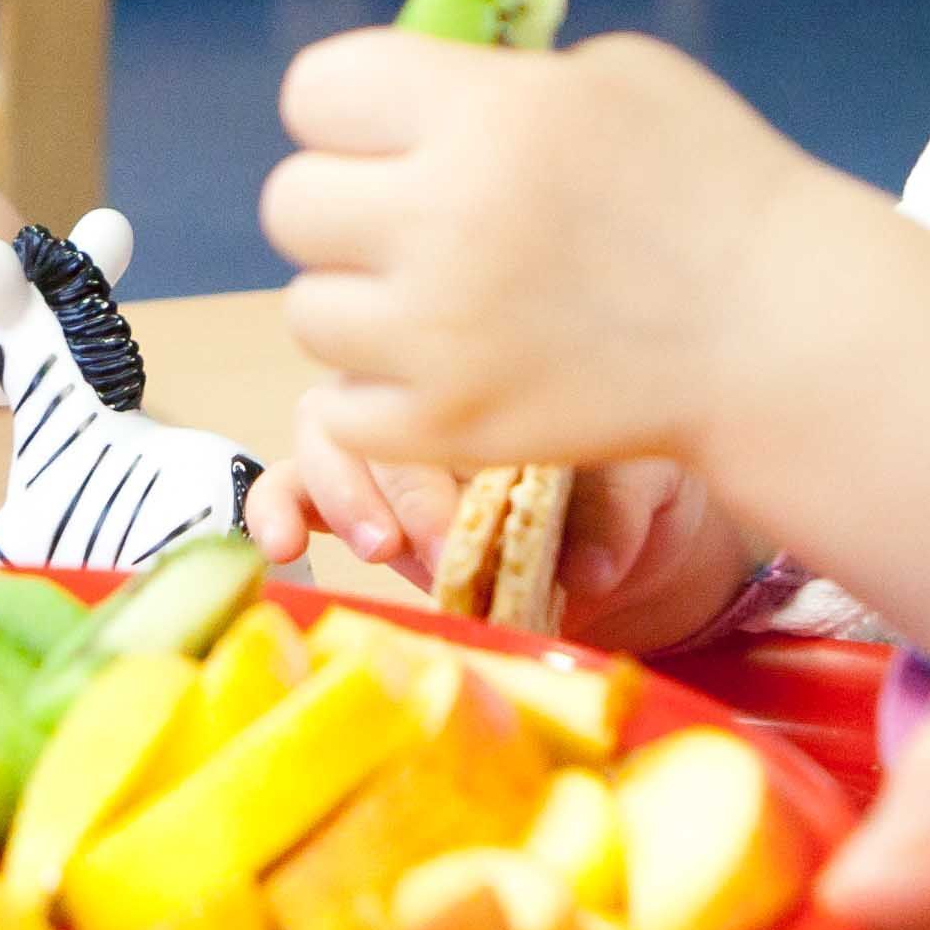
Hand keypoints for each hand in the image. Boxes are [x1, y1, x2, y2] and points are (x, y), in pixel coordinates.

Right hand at [249, 402, 759, 652]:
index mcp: (494, 361)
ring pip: (321, 432)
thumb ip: (621, 510)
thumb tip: (590, 569)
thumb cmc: (641, 486)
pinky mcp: (358, 499)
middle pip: (370, 399)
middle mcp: (427, 386)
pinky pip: (290, 485)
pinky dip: (275, 510)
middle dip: (394, 481)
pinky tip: (281, 547)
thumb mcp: (653, 484)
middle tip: (430, 545)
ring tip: (375, 549)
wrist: (640, 535)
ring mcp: (385, 438)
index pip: (433, 360)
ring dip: (336, 493)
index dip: (439, 439)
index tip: (459, 517)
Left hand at [262, 29, 808, 470]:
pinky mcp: (450, 427)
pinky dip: (381, 394)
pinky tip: (445, 368)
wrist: (785, 333)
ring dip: (360, 305)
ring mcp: (441, 333)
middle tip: (413, 223)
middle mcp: (447, 215)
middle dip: (345, 206)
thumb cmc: (710, 185)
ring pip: (306, 310)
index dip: (351, 110)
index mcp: (486, 110)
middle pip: (289, 203)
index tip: (393, 132)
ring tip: (439, 302)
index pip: (315, 90)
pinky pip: (339, 407)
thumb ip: (493, 76)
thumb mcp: (613, 76)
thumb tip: (395, 92)